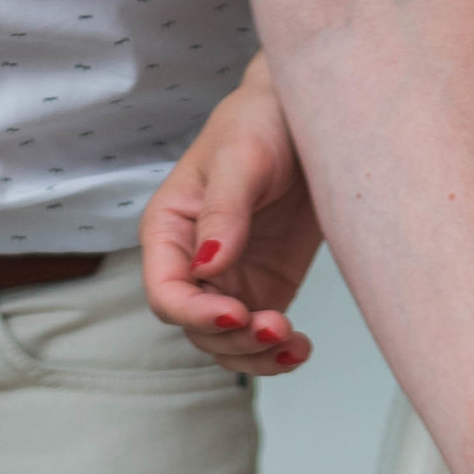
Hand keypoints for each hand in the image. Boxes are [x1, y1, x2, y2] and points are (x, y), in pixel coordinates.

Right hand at [138, 54, 321, 375]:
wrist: (307, 118)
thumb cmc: (262, 122)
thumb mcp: (241, 157)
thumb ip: (224, 210)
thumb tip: (208, 265)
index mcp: (170, 230)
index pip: (166, 292)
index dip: (195, 313)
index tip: (237, 313)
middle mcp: (193, 262)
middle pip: (196, 328)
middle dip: (234, 338)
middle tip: (277, 325)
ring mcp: (230, 280)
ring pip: (227, 343)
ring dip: (257, 355)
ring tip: (293, 341)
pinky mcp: (265, 288)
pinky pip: (260, 337)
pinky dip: (278, 353)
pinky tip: (301, 347)